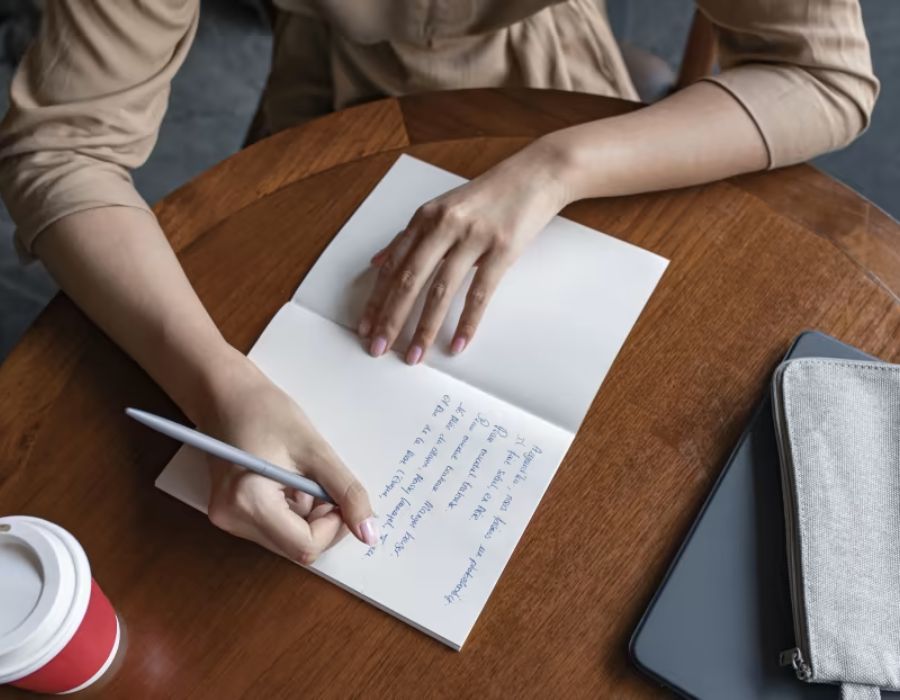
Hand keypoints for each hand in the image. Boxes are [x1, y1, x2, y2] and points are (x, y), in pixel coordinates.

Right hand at [200, 353, 377, 564]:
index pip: (305, 546)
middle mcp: (232, 520)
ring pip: (287, 540)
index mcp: (248, 502)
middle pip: (295, 547)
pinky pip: (273, 528)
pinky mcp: (229, 513)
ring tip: (302, 477)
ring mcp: (227, 518)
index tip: (339, 498)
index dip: (333, 527)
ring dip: (308, 517)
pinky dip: (292, 512)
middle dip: (321, 522)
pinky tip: (289, 481)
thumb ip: (346, 492)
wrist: (226, 394)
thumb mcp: (316, 450)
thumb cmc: (266, 412)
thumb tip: (368, 533)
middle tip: (325, 485)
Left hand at [357, 140, 570, 363]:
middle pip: (409, 280)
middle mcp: (444, 225)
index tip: (364, 327)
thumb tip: (378, 261)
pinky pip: (479, 293)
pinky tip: (457, 344)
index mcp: (426, 217)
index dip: (376, 299)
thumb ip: (411, 236)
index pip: (392, 265)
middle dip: (390, 319)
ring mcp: (473, 237)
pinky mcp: (502, 249)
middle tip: (377, 348)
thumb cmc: (490, 194)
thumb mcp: (443, 207)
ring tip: (415, 356)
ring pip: (441, 290)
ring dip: (424, 328)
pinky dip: (467, 322)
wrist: (537, 174)